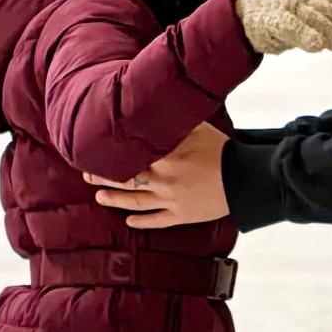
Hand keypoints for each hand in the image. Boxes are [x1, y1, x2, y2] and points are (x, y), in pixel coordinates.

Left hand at [86, 122, 229, 229]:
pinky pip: (157, 221)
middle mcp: (164, 179)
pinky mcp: (182, 215)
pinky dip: (142, 222)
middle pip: (126, 179)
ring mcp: (172, 200)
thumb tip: (157, 109)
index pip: (130, 154)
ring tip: (99, 197)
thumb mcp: (200, 129)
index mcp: (166, 156)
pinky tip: (129, 221)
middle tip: (86, 174)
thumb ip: (176, 123)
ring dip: (115, 200)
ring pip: (135, 201)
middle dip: (103, 177)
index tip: (93, 149)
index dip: (110, 153)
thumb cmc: (224, 151)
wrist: (246, 180)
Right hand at [236, 0, 331, 54]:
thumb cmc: (277, 20)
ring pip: (314, 17)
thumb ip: (328, 29)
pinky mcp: (273, 19)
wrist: (240, 16)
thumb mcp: (305, 21)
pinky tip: (317, 46)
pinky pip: (291, 27)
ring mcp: (289, 7)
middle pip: (331, 11)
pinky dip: (305, 35)